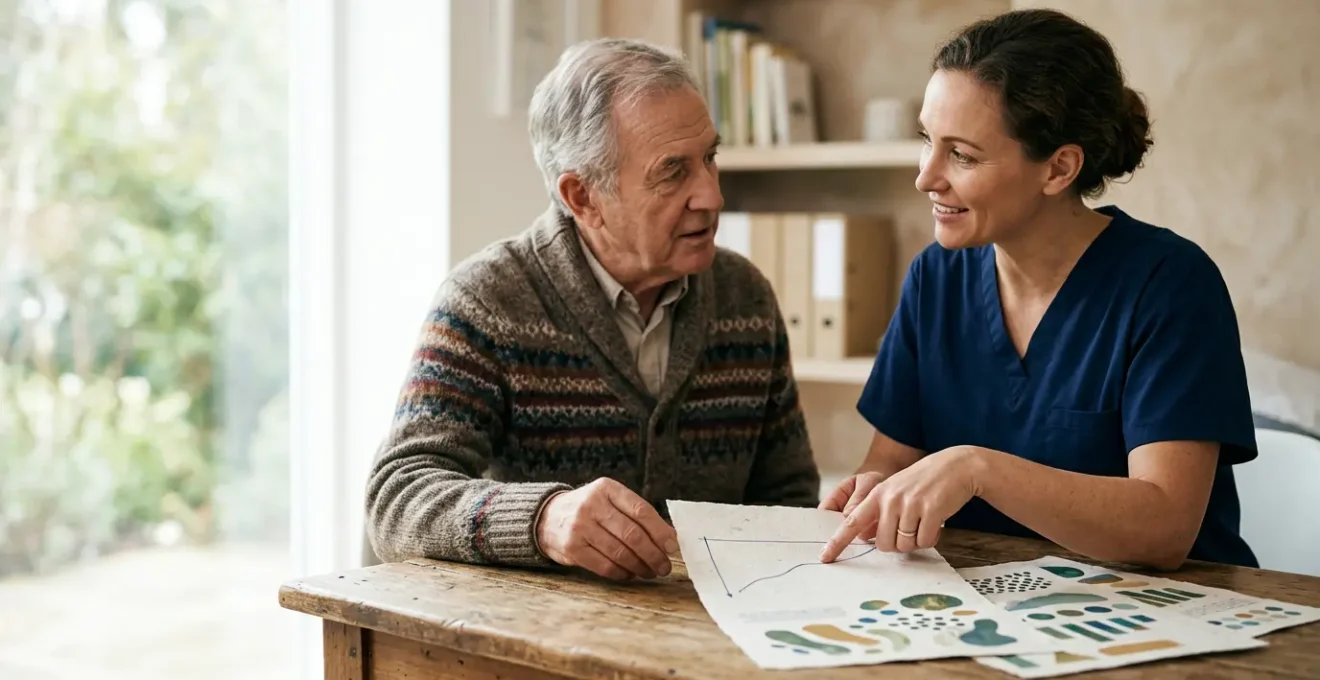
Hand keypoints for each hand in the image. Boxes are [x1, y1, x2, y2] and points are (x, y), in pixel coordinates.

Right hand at [536, 478, 677, 579]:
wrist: (548, 517)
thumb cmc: (590, 510)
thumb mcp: (609, 500)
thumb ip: (635, 514)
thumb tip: (669, 539)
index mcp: (607, 488)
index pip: (641, 511)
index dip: (660, 531)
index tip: (672, 546)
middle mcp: (592, 505)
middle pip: (632, 534)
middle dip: (653, 554)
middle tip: (665, 566)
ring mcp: (580, 527)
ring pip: (620, 553)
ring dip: (640, 566)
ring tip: (650, 572)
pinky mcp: (572, 548)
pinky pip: (605, 566)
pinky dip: (622, 573)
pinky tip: (630, 573)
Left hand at [820, 446, 982, 561]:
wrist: (956, 466)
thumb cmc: (924, 482)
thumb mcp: (895, 489)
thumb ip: (880, 510)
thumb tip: (866, 537)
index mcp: (878, 495)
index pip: (851, 522)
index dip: (837, 542)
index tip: (825, 558)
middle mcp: (890, 499)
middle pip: (883, 544)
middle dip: (897, 543)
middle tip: (910, 528)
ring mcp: (910, 504)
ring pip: (905, 545)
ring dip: (916, 540)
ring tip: (924, 521)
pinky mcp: (931, 511)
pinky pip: (925, 542)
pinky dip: (931, 538)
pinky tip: (936, 522)